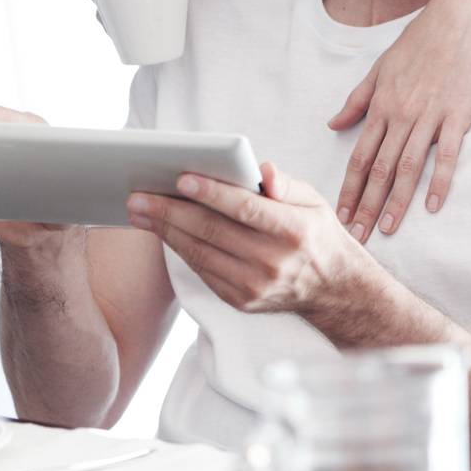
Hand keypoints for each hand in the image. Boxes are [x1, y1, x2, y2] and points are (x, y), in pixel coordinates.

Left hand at [126, 161, 356, 317]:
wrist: (331, 288)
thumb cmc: (314, 233)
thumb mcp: (312, 201)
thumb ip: (285, 184)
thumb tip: (262, 170)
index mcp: (293, 230)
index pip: (245, 209)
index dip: (211, 193)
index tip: (180, 178)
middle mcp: (273, 262)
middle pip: (213, 231)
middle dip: (171, 211)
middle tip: (139, 195)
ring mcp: (255, 286)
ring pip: (201, 253)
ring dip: (165, 231)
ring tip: (139, 211)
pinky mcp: (241, 300)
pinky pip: (203, 271)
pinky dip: (180, 249)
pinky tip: (162, 231)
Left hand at [328, 0, 470, 241]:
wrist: (459, 21)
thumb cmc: (419, 43)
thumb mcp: (380, 69)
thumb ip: (357, 100)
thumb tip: (332, 124)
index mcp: (380, 105)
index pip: (359, 156)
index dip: (349, 188)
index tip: (340, 215)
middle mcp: (400, 115)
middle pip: (380, 169)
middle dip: (366, 205)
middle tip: (357, 237)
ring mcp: (429, 117)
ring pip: (408, 167)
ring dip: (396, 202)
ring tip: (387, 229)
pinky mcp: (457, 116)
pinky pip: (446, 155)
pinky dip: (438, 182)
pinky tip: (431, 207)